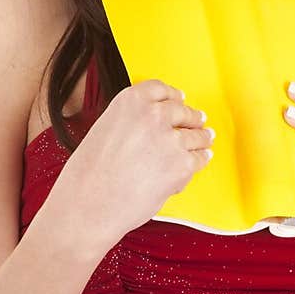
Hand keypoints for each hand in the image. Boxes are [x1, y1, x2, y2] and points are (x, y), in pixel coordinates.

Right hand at [59, 78, 213, 244]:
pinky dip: (199, 161)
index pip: (162, 89)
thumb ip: (132, 120)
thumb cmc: (90, 174)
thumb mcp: (106, 129)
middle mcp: (153, 115)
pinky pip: (199, 159)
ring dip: (202, 139)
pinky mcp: (182, 165)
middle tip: (198, 122)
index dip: (174, 96)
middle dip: (192, 118)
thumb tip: (155, 124)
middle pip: (184, 111)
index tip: (180, 99)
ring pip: (197, 135)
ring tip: (205, 141)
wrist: (89, 203)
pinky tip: (198, 160)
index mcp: (131, 101)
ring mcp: (170, 140)